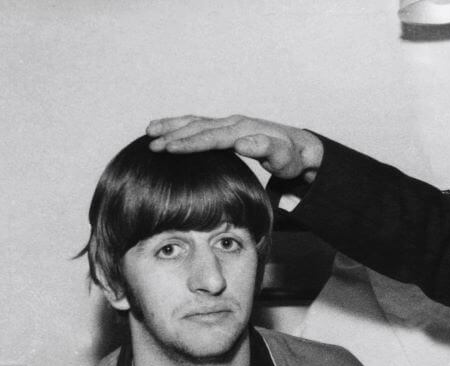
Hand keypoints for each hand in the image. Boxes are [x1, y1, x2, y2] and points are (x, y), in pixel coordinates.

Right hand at [146, 115, 323, 182]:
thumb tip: (242, 143)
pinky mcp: (226, 129)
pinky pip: (199, 125)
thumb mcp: (284, 157)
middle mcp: (234, 123)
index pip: (212, 136)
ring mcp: (229, 124)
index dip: (190, 143)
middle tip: (152, 146)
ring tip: (149, 133)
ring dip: (172, 126)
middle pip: (198, 127)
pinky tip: (165, 131)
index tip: (170, 149)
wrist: (300, 149)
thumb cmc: (292, 158)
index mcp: (244, 130)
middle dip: (174, 135)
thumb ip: (267, 149)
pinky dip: (180, 125)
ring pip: (195, 122)